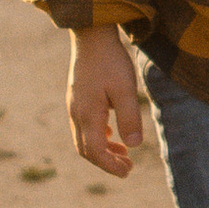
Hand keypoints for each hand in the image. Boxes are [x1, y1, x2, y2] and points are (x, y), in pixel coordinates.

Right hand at [67, 25, 146, 174]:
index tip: (127, 172)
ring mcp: (74, 105)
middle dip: (106, 163)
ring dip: (102, 151)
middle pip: (86, 150)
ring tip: (123, 155)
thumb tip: (133, 145)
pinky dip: (98, 137)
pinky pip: (84, 126)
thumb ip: (129, 117)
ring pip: (84, 139)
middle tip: (128, 168)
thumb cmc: (110, 61)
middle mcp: (76, 113)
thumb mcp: (125, 89)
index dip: (110, 166)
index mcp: (87, 114)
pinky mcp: (77, 97)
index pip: (95, 152)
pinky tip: (112, 134)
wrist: (92, 35)